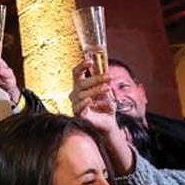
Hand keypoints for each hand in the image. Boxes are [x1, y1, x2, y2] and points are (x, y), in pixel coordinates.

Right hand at [71, 60, 134, 174]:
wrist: (109, 123)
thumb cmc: (106, 106)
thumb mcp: (107, 91)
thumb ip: (105, 82)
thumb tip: (107, 72)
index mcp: (80, 86)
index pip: (77, 73)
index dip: (82, 66)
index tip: (91, 61)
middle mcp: (75, 93)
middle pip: (82, 83)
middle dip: (96, 79)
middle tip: (109, 77)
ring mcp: (75, 103)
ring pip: (82, 93)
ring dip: (95, 90)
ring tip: (107, 89)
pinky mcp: (77, 114)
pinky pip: (78, 107)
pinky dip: (84, 103)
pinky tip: (90, 100)